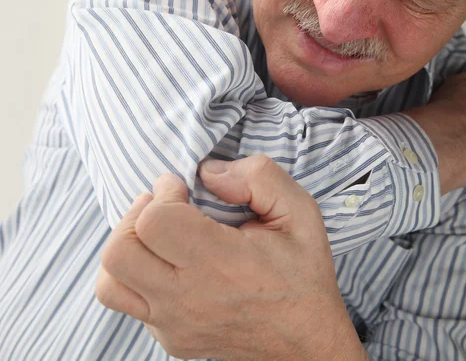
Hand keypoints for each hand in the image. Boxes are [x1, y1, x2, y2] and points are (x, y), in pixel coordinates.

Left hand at [95, 156, 368, 360]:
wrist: (308, 341)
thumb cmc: (302, 273)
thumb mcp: (300, 211)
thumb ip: (258, 177)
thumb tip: (208, 173)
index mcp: (222, 264)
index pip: (153, 223)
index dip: (163, 193)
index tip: (183, 188)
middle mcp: (189, 300)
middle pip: (120, 251)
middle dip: (136, 216)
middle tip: (167, 207)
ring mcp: (175, 325)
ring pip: (110, 283)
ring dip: (128, 249)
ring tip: (160, 236)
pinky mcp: (172, 340)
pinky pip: (131, 304)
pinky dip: (139, 277)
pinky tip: (172, 265)